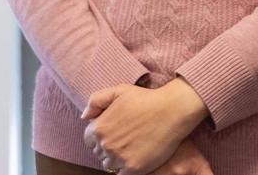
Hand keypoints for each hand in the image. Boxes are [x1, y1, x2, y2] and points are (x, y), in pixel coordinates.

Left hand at [82, 80, 208, 174]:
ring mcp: (119, 158)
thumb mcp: (119, 90)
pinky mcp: (134, 168)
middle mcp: (106, 145)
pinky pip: (122, 174)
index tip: (115, 131)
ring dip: (118, 159)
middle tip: (127, 138)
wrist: (173, 110)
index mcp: (99, 128)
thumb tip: (84, 117)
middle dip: (110, 146)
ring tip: (132, 148)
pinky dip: (127, 168)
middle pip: (99, 153)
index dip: (102, 135)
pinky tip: (137, 157)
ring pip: (110, 165)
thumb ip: (96, 100)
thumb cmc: (147, 99)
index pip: (89, 140)